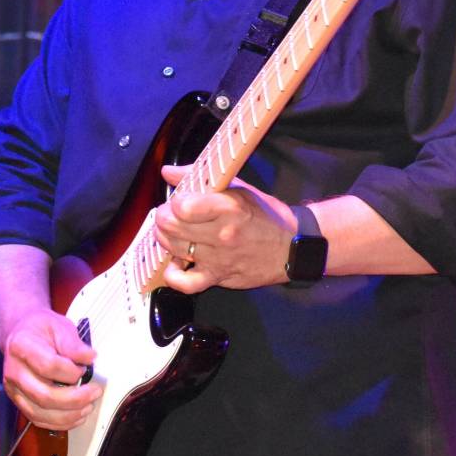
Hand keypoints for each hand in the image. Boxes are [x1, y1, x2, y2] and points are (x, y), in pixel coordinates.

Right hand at [1, 308, 101, 430]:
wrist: (19, 332)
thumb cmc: (40, 328)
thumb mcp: (58, 325)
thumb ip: (73, 343)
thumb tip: (89, 358)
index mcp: (22, 346)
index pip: (49, 366)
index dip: (71, 371)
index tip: (86, 367)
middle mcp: (14, 371)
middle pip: (44, 396)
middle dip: (74, 399)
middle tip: (94, 393)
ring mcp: (14, 389)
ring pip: (40, 413)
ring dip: (68, 415)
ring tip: (88, 406)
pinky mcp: (18, 401)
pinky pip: (37, 419)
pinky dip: (59, 422)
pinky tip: (76, 415)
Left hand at [154, 164, 296, 293]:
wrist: (291, 248)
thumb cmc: (265, 215)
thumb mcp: (238, 188)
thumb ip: (200, 178)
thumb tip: (168, 172)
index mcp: (229, 207)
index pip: (183, 206)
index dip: (174, 201)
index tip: (179, 200)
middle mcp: (222, 234)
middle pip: (172, 226)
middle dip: (163, 217)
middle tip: (169, 214)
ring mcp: (219, 258)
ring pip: (174, 249)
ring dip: (165, 239)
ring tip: (172, 233)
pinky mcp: (218, 277)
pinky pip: (186, 284)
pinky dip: (173, 275)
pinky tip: (176, 262)